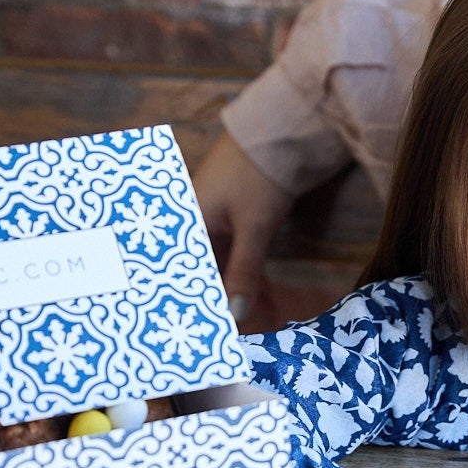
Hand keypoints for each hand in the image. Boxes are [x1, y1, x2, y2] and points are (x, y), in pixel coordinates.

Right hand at [191, 130, 291, 320]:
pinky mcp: (235, 221)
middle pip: (201, 272)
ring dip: (238, 292)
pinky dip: (248, 276)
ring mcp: (214, 221)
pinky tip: (263, 299)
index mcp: (185, 221)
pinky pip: (235, 256)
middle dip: (220, 304)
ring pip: (221, 267)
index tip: (208, 333)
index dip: (196, 304)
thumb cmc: (259, 173)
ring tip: (257, 322)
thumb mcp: (254, 226)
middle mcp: (193, 223)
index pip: (183, 273)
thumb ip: (245, 270)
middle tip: (235, 337)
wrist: (284, 131)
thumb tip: (236, 314)